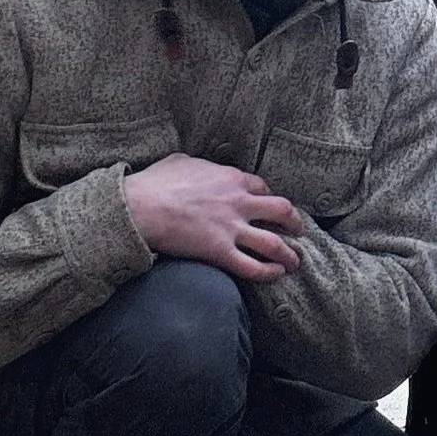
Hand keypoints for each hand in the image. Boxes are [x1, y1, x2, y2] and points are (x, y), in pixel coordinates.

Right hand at [122, 154, 303, 282]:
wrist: (139, 207)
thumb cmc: (154, 183)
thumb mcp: (181, 161)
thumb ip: (199, 165)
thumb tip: (196, 167)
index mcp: (231, 178)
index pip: (262, 187)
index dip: (268, 198)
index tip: (268, 207)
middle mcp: (239, 202)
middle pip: (281, 210)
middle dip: (294, 222)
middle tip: (298, 231)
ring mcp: (231, 229)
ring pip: (273, 243)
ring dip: (289, 254)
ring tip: (295, 262)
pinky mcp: (220, 252)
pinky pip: (253, 267)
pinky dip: (269, 273)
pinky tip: (276, 275)